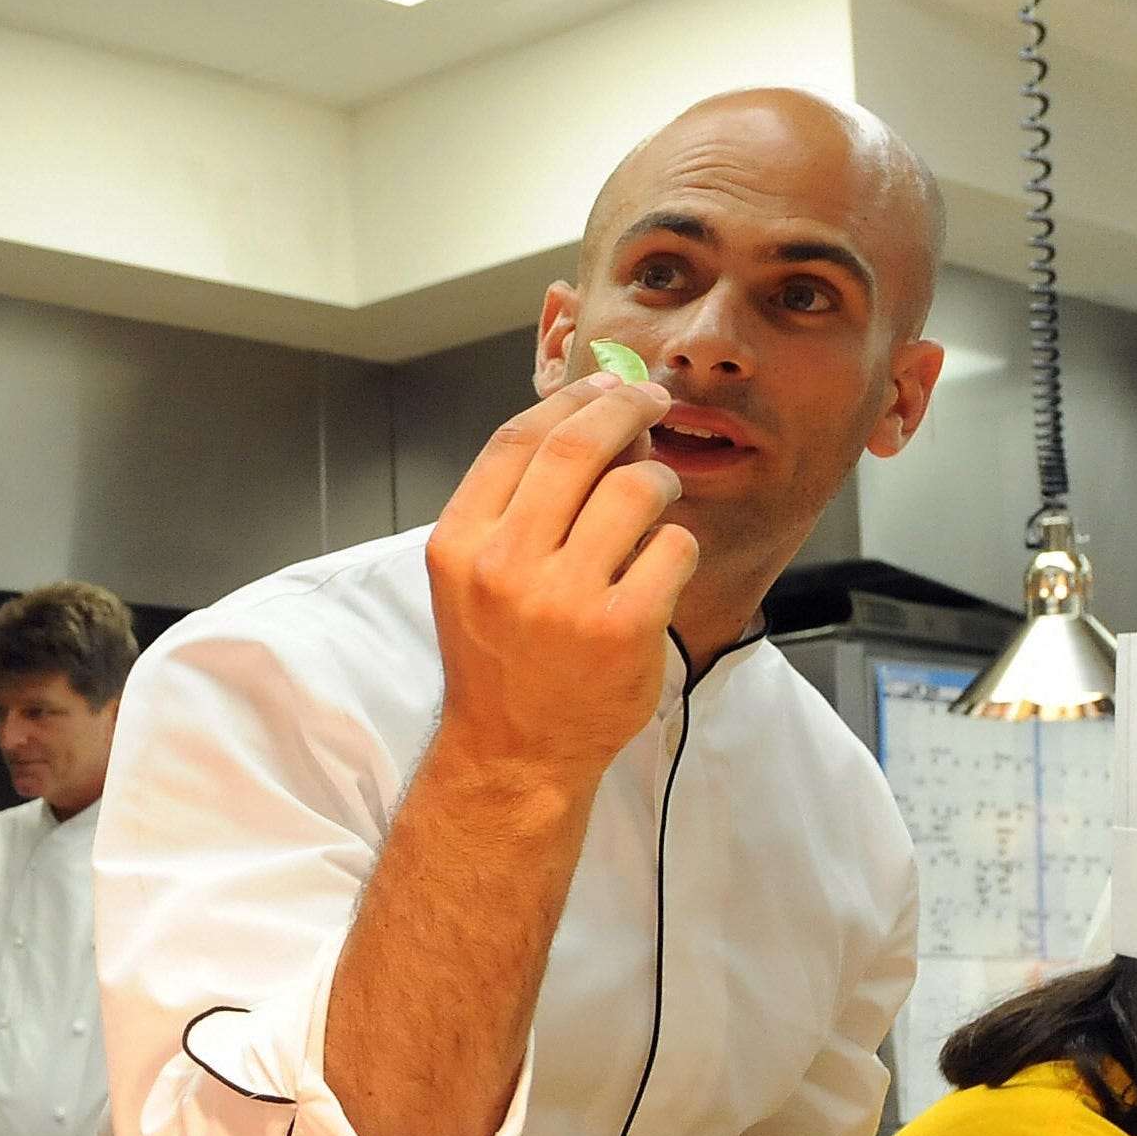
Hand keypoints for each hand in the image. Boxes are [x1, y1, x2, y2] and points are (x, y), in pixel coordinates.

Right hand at [424, 377, 696, 786]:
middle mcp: (503, 565)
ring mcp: (563, 598)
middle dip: (627, 408)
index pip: (517, 439)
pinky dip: (677, 546)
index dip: (571, 400)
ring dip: (660, 480)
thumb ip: (516, 504)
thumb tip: (594, 419)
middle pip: (578, 446)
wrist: (514, 750)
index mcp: (459, 543)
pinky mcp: (622, 627)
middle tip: (653, 402)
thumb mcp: (474, 574)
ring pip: (637, 489)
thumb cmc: (502, 655)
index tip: (606, 384)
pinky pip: (673, 548)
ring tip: (656, 499)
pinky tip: (660, 566)